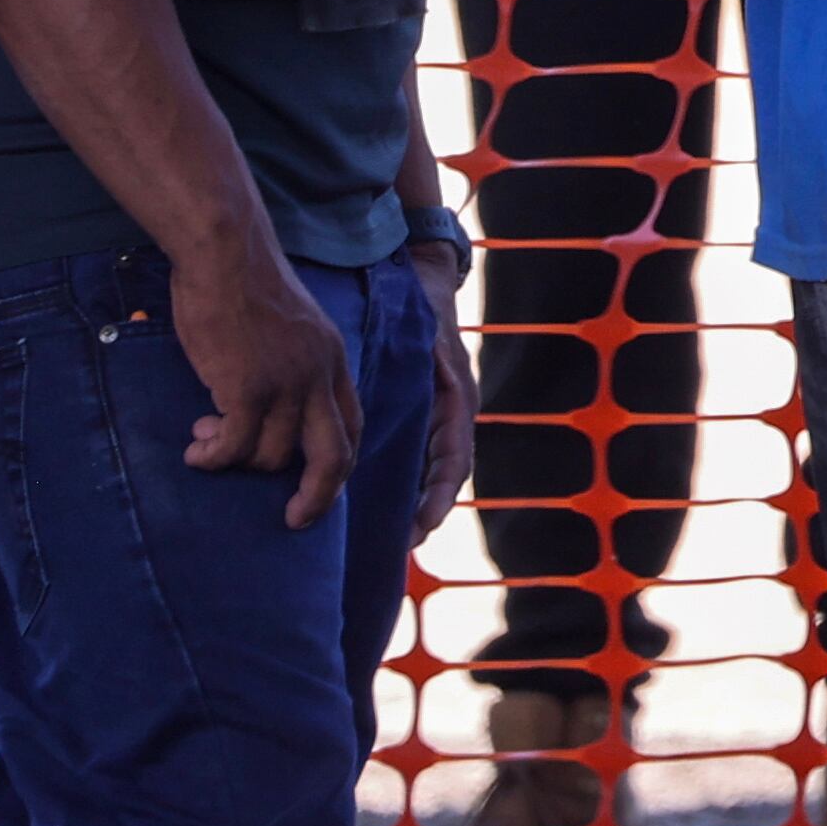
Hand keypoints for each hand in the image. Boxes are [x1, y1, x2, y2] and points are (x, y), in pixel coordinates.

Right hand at [173, 239, 363, 530]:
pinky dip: (213, 457)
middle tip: (293, 519)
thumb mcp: (289, 328)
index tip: (318, 487)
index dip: (339, 463)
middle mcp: (319, 376)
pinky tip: (195, 451)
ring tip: (206, 442)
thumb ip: (293, 366)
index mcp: (333, 360)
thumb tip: (271, 412)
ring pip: (270, 456)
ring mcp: (287, 383)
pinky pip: (233, 446)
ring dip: (235, 461)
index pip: (352, 424)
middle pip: (334, 455)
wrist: (226, 252)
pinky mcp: (249, 387)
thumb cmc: (245, 285)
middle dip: (318, 497)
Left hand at [405, 239, 474, 534]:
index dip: (436, 499)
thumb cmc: (420, 306)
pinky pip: (411, 456)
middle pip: (440, 476)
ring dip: (409, 503)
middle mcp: (449, 416)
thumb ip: (410, 372)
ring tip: (384, 539)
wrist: (423, 277)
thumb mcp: (419, 338)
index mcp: (456, 404)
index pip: (453, 463)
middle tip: (398, 548)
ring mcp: (435, 417)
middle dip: (422, 513)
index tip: (421, 528)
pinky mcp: (418, 414)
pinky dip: (399, 483)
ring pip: (425, 470)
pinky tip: (369, 501)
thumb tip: (381, 412)